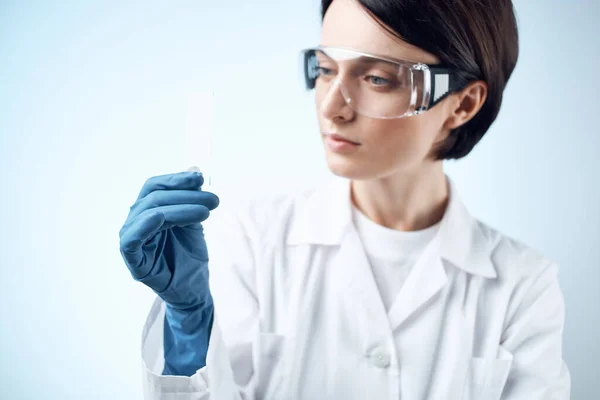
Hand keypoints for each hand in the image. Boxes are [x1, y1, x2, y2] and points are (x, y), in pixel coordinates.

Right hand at [119, 170, 218, 309]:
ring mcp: (131, 240)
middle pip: (154, 197)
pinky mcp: (132, 260)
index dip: (176, 179)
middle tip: (214, 200)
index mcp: (148, 211)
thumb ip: (191, 196)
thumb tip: (194, 168)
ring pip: (149, 213)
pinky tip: (162, 219)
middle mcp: (136, 222)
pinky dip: (145, 225)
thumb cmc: (190, 256)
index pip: (155, 186)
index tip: (201, 178)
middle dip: (186, 195)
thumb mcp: (194, 220)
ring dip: (180, 209)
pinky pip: (131, 239)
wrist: (194, 289)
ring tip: (206, 212)